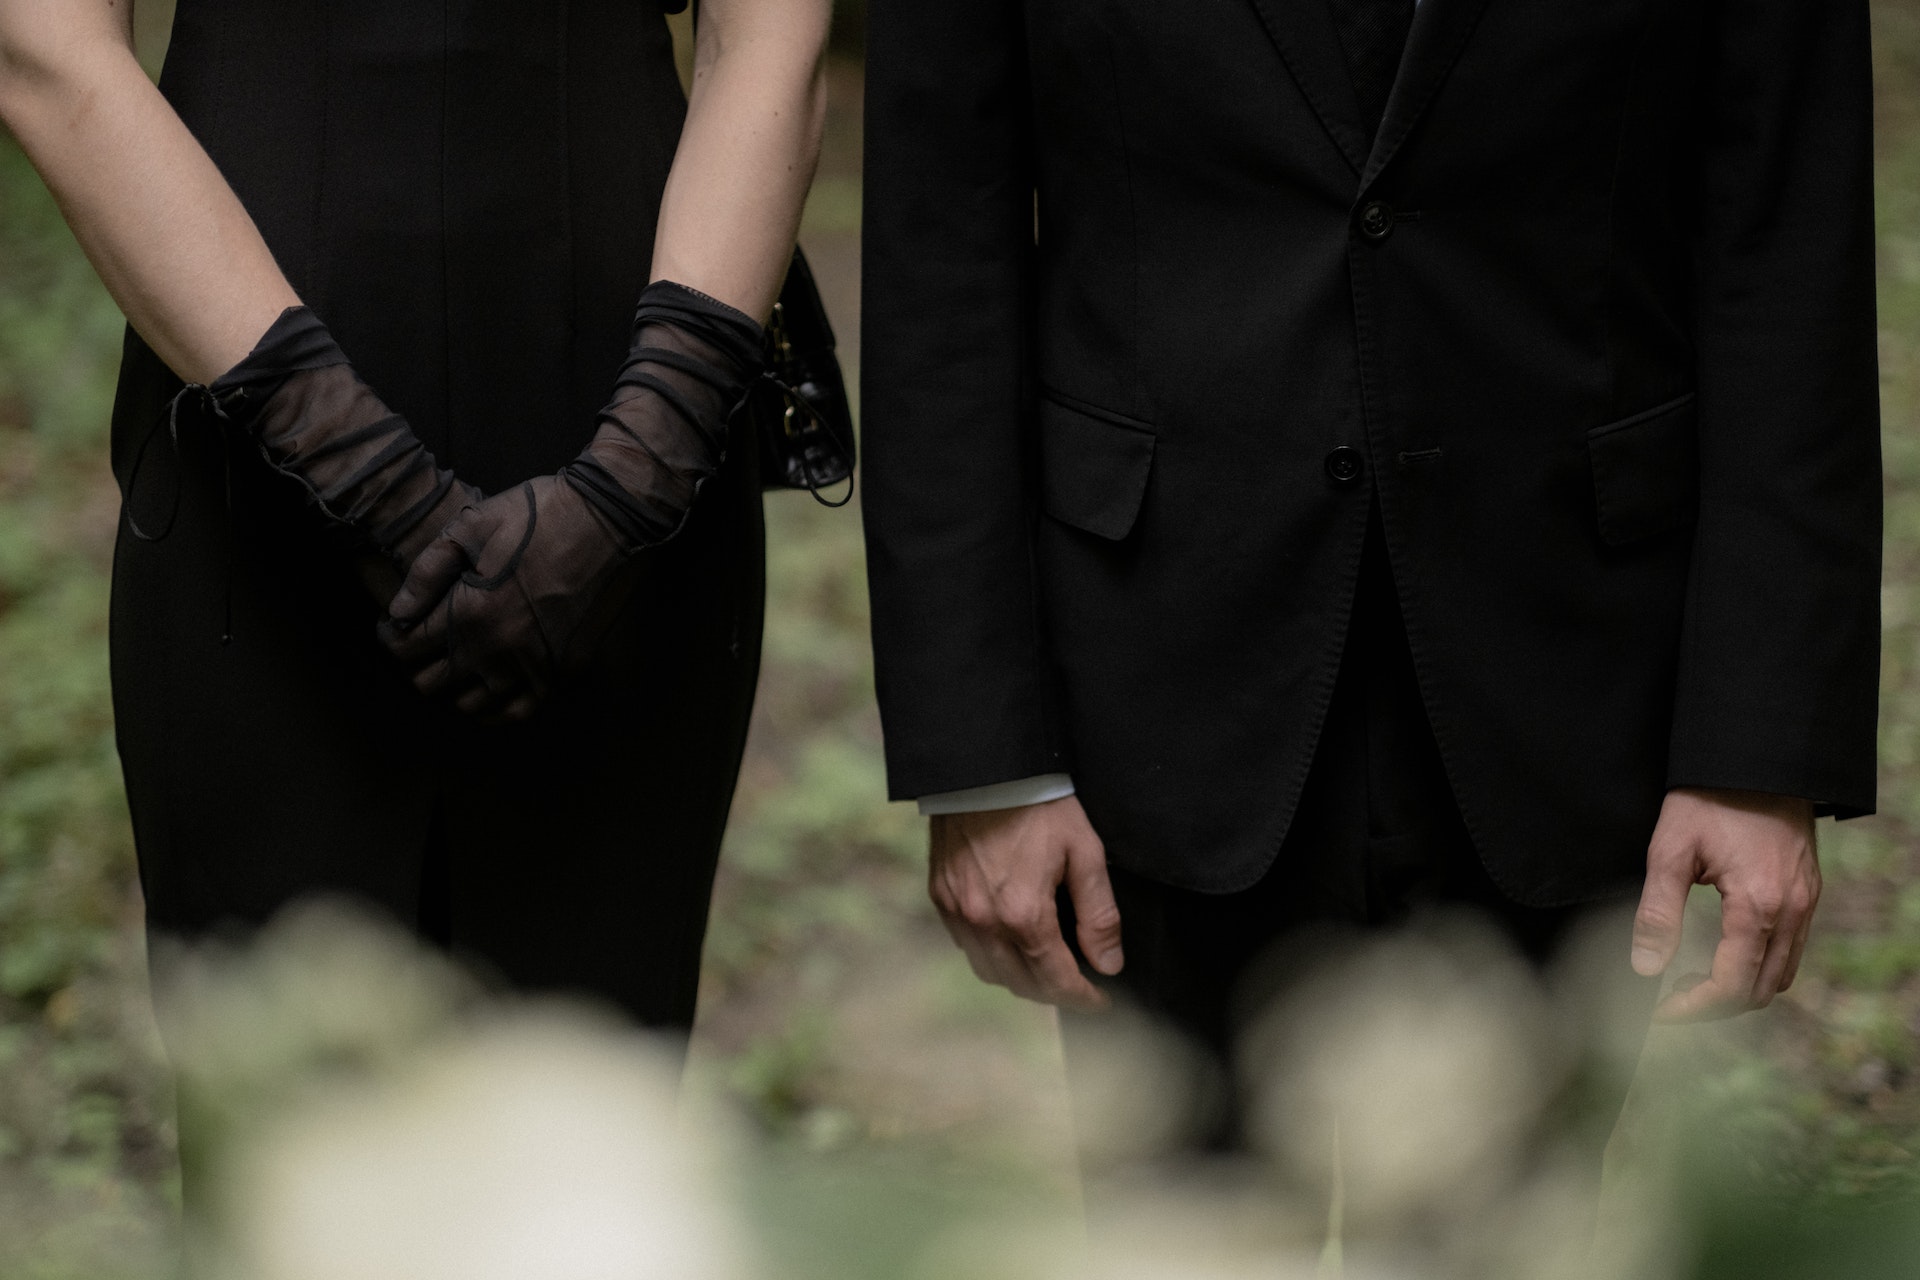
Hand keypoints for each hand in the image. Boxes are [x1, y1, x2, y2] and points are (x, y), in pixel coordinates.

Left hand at [379, 476, 638, 720]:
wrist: (610, 520)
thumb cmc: (538, 515)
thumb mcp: (472, 526)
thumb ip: (426, 572)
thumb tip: (398, 611)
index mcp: (469, 614)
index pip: (404, 649)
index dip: (392, 636)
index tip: (397, 625)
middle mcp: (497, 651)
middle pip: (431, 684)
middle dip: (420, 662)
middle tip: (427, 641)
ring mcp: (533, 667)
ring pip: (472, 704)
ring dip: (457, 685)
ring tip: (460, 661)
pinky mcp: (563, 671)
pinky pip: (518, 712)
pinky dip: (496, 708)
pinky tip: (490, 690)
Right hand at [929, 795, 1123, 1011]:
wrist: (984, 767)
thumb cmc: (1039, 805)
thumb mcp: (1084, 852)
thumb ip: (1098, 914)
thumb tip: (1109, 964)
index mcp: (1024, 915)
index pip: (1056, 980)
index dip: (1083, 998)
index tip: (1099, 1001)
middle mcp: (984, 922)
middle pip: (1020, 984)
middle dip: (1053, 993)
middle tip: (1077, 986)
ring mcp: (957, 911)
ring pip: (988, 971)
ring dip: (1019, 979)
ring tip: (1045, 968)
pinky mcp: (940, 895)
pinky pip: (965, 944)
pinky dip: (989, 953)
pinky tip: (1008, 940)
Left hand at [1630, 787, 1819, 1021]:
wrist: (1756, 758)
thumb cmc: (1708, 799)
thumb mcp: (1670, 851)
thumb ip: (1658, 913)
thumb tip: (1645, 968)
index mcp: (1758, 906)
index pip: (1731, 986)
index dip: (1693, 1008)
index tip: (1660, 1011)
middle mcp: (1792, 911)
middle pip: (1761, 991)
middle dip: (1715, 1005)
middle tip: (1671, 996)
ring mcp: (1806, 903)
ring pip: (1781, 974)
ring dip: (1739, 988)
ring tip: (1691, 975)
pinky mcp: (1807, 892)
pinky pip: (1790, 949)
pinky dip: (1758, 965)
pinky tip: (1722, 950)